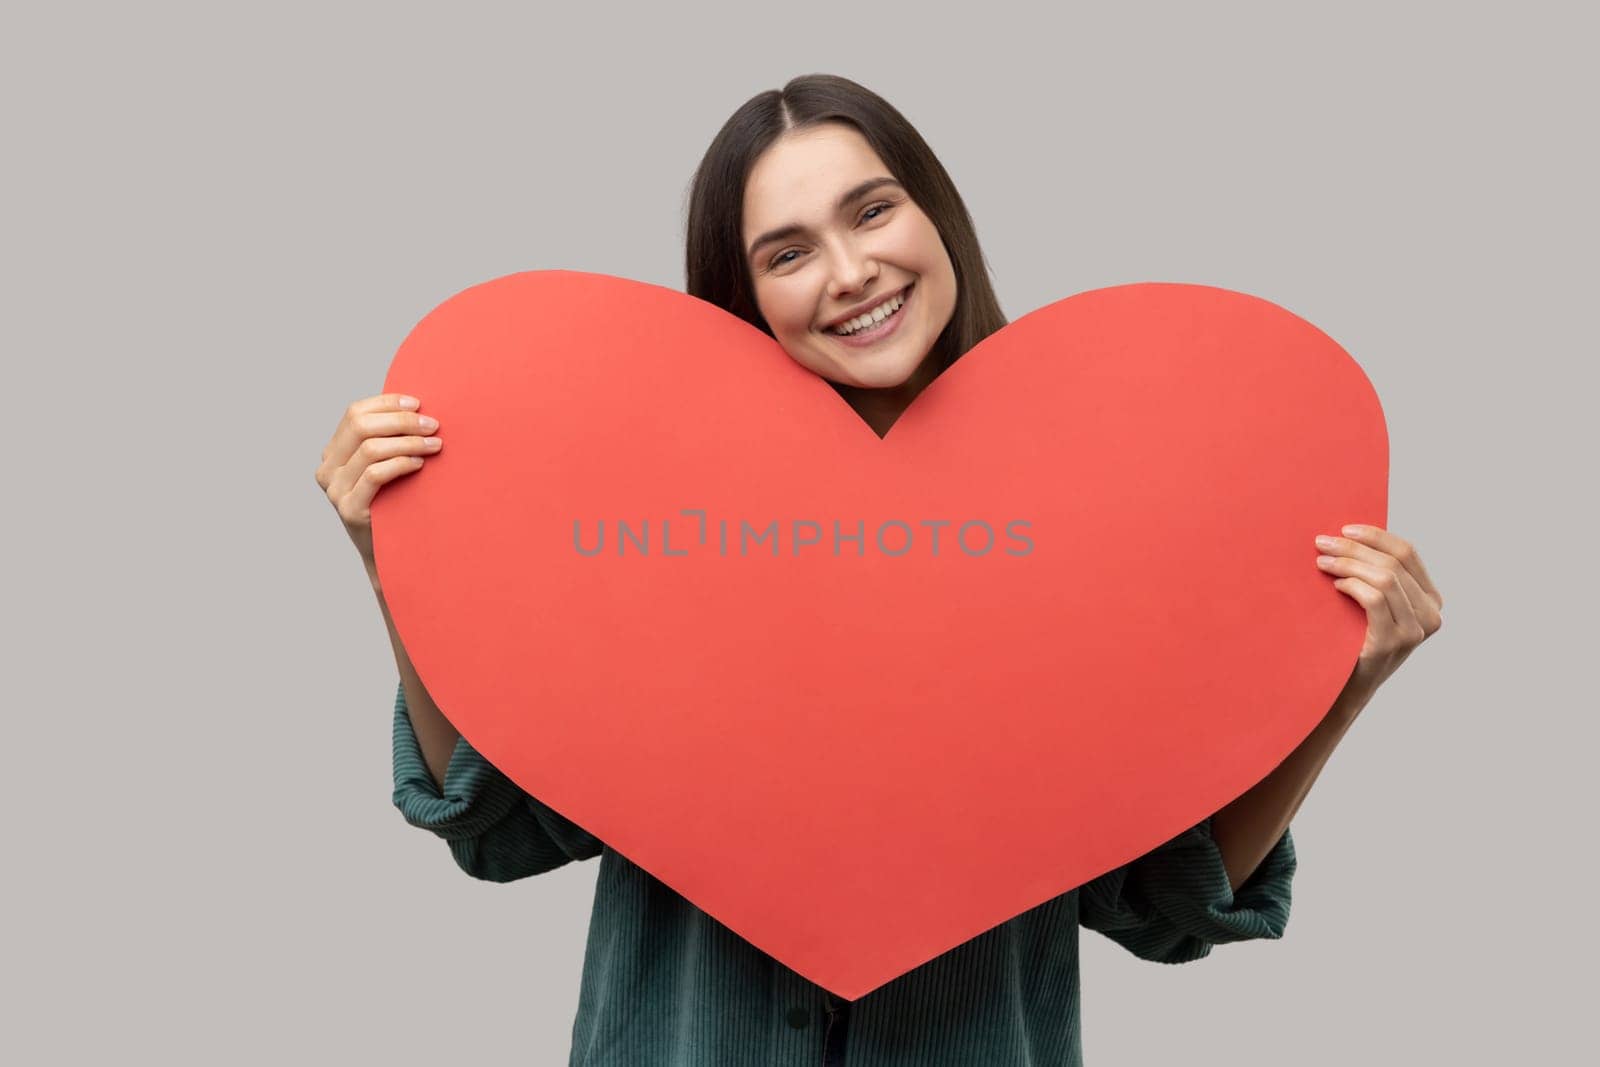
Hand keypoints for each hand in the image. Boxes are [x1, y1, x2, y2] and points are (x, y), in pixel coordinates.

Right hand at [315, 393, 442, 574]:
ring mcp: (335, 490)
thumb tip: (417, 405)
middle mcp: (327, 469)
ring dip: (408, 442)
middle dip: (402, 421)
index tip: (418, 403)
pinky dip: (401, 463)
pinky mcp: (350, 510)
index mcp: (332, 452)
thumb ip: (388, 439)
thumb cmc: (396, 502)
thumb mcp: (386, 466)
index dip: (387, 404)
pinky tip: (420, 464)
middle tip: (433, 425)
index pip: (354, 413)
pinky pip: (375, 474)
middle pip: (362, 426)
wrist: (391, 553)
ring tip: (435, 444)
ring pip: (370, 449)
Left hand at [1314, 525, 1443, 695]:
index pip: (1407, 553)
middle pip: (1393, 563)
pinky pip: (1374, 599)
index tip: (1344, 529)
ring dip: (1348, 564)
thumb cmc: (1352, 639)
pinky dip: (1352, 585)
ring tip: (1322, 562)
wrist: (1343, 688)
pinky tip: (1335, 585)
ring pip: (1384, 578)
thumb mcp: (1374, 605)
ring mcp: (1415, 631)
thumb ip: (1378, 576)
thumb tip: (1352, 535)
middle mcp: (1430, 615)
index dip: (1376, 536)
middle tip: (1322, 542)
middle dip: (1354, 548)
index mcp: (1430, 600)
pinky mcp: (1392, 642)